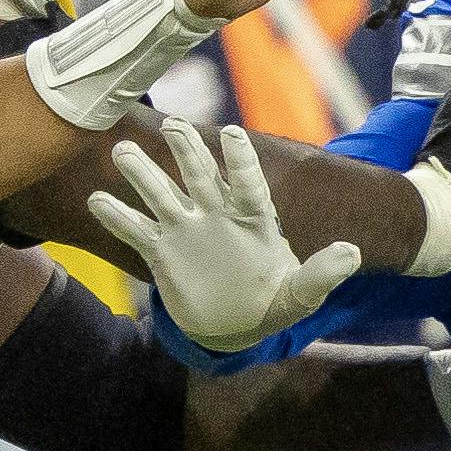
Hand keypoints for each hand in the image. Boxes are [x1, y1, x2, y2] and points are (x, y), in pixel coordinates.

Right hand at [90, 120, 361, 351]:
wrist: (237, 325)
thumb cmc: (274, 302)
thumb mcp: (300, 295)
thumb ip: (321, 274)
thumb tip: (352, 253)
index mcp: (253, 217)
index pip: (247, 182)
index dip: (240, 160)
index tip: (232, 134)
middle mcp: (216, 214)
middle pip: (199, 175)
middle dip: (187, 150)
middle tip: (173, 125)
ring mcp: (186, 229)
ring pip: (161, 193)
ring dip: (143, 173)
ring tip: (122, 151)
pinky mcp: (162, 251)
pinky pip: (137, 229)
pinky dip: (117, 216)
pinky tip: (97, 200)